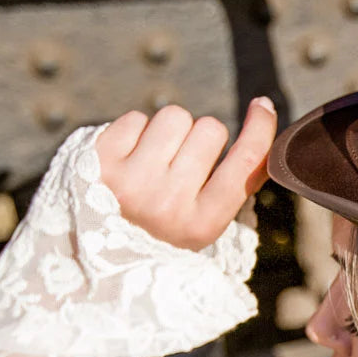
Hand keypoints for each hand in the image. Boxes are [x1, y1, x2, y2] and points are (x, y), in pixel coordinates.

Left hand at [95, 99, 277, 250]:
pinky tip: (128, 159)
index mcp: (201, 224)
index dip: (260, 129)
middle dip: (201, 138)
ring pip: (175, 116)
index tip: (262, 106)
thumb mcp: (203, 222)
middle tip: (181, 164)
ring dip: (169, 131)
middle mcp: (167, 204)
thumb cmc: (161, 229)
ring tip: (152, 161)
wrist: (93, 250)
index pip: (245, 163)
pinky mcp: (99, 160)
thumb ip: (235, 183)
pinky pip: (137, 118)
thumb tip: (264, 120)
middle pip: (211, 129)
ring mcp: (130, 181)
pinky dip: (136, 132)